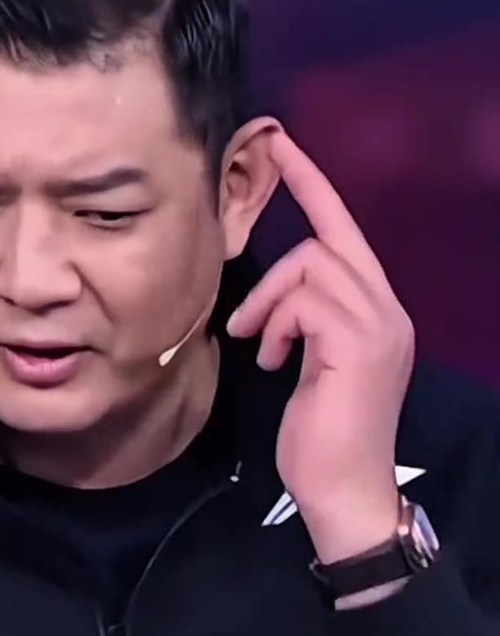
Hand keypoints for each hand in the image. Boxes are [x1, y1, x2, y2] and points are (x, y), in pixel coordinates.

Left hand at [226, 129, 414, 564]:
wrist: (345, 490)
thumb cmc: (321, 437)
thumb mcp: (311, 367)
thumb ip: (305, 324)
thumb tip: (274, 304)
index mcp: (379, 313)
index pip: (347, 233)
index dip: (313, 186)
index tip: (280, 144)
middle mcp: (388, 310)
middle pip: (327, 242)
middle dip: (276, 272)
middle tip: (247, 324)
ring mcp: (378, 325)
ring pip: (311, 266)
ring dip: (270, 305)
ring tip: (260, 347)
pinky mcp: (357, 343)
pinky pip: (304, 299)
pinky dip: (277, 324)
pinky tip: (274, 361)